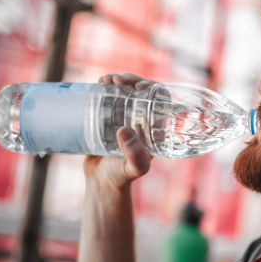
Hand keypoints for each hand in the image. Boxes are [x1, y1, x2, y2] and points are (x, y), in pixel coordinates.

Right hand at [83, 73, 154, 189]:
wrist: (102, 182)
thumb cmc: (122, 177)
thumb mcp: (133, 168)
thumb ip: (134, 155)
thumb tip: (125, 130)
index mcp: (155, 127)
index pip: (161, 100)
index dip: (154, 87)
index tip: (139, 86)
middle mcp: (142, 119)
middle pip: (142, 91)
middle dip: (132, 80)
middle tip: (118, 80)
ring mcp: (125, 117)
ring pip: (126, 91)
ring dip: (118, 80)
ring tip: (106, 80)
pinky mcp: (109, 117)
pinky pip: (110, 96)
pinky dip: (106, 86)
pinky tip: (99, 82)